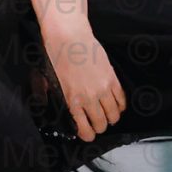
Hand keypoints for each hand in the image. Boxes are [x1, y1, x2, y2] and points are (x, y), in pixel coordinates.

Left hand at [43, 17, 124, 141]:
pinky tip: (116, 105)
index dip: (88, 135)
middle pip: (101, 123)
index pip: (85, 129)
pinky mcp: (112, 78)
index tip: (89, 134)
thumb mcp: (50, 82)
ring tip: (109, 116)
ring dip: (112, 118)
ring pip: (114, 114)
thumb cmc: (57, 56)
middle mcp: (89, 98)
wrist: (69, 36)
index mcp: (72, 101)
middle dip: (100, 127)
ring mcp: (103, 88)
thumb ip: (56, 97)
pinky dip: (120, 105)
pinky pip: (121, 99)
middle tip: (99, 125)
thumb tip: (60, 107)